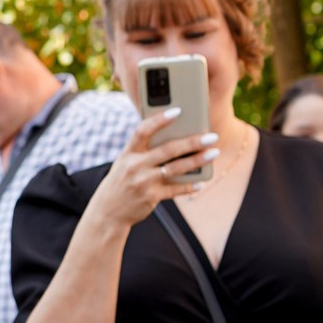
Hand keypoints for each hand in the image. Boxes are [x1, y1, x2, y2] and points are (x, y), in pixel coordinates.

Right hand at [86, 108, 216, 232]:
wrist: (108, 210)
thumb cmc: (122, 181)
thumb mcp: (125, 162)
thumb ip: (144, 150)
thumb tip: (175, 137)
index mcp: (128, 153)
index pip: (143, 131)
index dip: (159, 120)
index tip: (178, 111)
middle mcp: (135, 166)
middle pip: (168, 150)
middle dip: (192, 142)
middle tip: (211, 136)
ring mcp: (144, 182)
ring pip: (176, 168)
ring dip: (197, 160)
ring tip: (213, 153)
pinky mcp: (151, 197)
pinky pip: (175, 190)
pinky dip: (190, 186)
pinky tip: (201, 182)